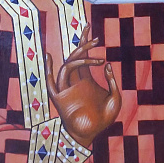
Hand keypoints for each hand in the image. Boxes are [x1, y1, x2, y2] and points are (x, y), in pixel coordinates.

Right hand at [45, 23, 120, 147]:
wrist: (93, 135)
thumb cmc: (104, 119)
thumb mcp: (114, 97)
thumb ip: (111, 80)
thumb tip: (106, 63)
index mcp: (86, 79)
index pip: (84, 55)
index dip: (84, 41)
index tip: (88, 27)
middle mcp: (75, 80)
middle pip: (75, 56)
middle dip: (82, 43)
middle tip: (92, 34)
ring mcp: (67, 87)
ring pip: (67, 66)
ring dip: (78, 57)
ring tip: (94, 54)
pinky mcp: (60, 98)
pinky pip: (51, 83)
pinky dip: (49, 71)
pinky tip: (50, 59)